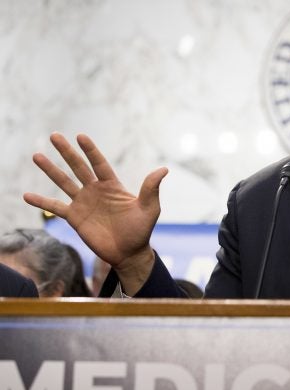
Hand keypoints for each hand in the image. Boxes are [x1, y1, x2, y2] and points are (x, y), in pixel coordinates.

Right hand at [23, 133, 167, 293]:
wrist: (129, 253)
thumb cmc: (141, 230)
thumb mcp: (149, 209)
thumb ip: (151, 189)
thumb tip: (164, 169)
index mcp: (112, 186)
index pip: (99, 164)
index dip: (90, 151)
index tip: (80, 136)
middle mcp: (96, 191)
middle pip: (78, 167)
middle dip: (67, 152)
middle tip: (54, 135)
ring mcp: (83, 203)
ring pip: (64, 182)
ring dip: (50, 170)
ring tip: (37, 156)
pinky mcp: (74, 218)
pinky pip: (55, 207)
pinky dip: (41, 201)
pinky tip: (26, 195)